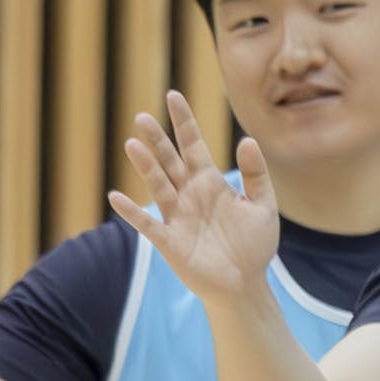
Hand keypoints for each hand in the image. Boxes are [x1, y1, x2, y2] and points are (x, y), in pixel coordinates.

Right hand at [111, 93, 280, 301]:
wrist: (245, 284)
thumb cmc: (254, 246)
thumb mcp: (263, 207)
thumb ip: (257, 175)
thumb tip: (247, 139)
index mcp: (210, 183)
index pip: (193, 145)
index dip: (184, 122)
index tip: (173, 96)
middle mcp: (189, 194)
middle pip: (169, 161)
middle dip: (157, 140)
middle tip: (141, 117)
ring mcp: (176, 216)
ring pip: (157, 185)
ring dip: (145, 166)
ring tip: (131, 144)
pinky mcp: (169, 241)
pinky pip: (147, 224)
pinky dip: (132, 211)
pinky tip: (116, 197)